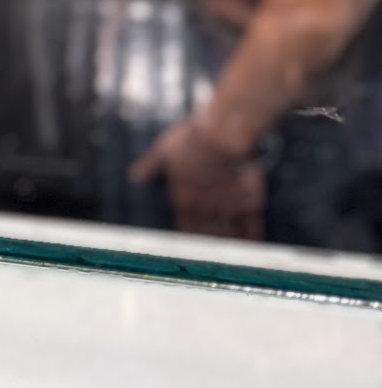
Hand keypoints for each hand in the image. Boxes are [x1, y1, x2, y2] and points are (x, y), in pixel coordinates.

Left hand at [129, 115, 264, 239]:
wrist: (219, 135)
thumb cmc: (189, 140)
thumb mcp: (164, 150)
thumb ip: (150, 166)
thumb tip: (134, 178)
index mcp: (184, 199)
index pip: (185, 225)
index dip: (189, 234)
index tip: (192, 243)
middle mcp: (204, 209)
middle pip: (207, 233)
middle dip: (210, 241)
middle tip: (214, 252)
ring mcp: (226, 207)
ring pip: (228, 233)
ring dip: (229, 241)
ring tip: (232, 250)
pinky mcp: (248, 202)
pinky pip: (250, 226)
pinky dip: (251, 236)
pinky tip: (253, 243)